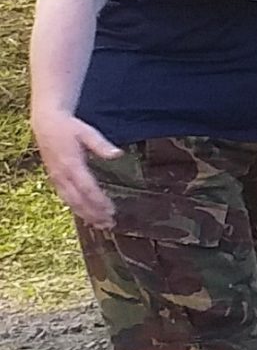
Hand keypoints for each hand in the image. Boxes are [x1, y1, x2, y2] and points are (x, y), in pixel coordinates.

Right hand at [31, 108, 118, 231]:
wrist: (46, 124)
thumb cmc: (69, 128)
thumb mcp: (87, 132)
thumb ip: (101, 145)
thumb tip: (117, 154)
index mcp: (71, 164)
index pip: (87, 188)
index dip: (99, 201)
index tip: (111, 210)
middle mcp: (62, 175)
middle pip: (78, 200)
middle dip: (94, 213)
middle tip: (110, 223)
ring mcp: (57, 179)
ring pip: (71, 202)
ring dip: (86, 215)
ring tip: (102, 225)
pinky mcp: (55, 180)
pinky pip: (66, 198)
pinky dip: (77, 209)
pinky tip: (88, 216)